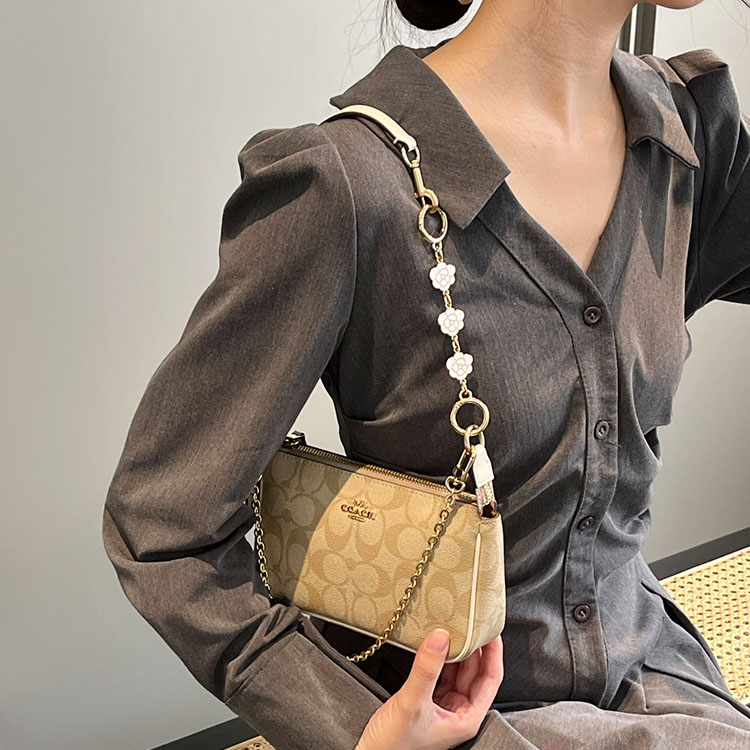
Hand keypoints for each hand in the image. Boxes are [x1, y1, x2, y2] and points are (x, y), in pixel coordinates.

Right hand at [356, 628, 503, 749]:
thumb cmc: (393, 743)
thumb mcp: (412, 703)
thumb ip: (426, 669)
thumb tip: (441, 635)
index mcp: (466, 718)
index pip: (490, 679)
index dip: (493, 653)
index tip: (491, 629)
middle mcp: (459, 712)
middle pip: (475, 672)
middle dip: (475, 647)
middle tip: (471, 621)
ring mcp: (444, 706)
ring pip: (459, 671)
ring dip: (457, 651)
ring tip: (455, 627)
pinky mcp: (428, 701)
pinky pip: (442, 673)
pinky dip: (441, 657)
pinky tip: (436, 643)